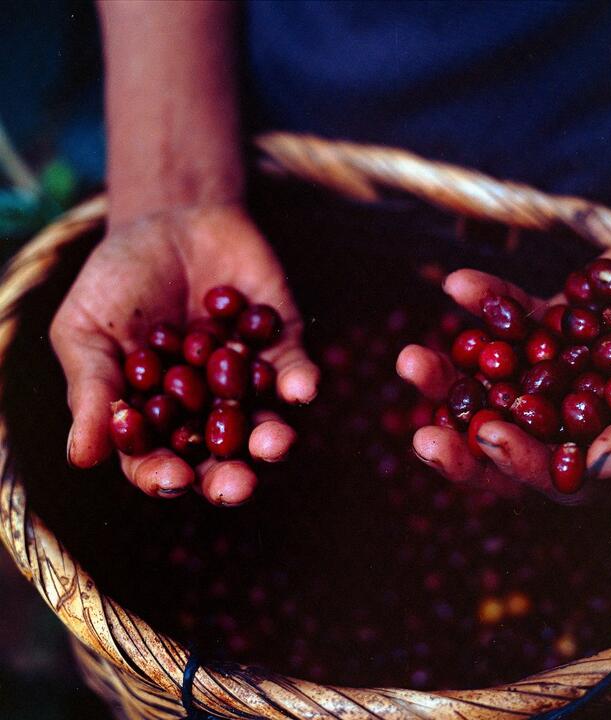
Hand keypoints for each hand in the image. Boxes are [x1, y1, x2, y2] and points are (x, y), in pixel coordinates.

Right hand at [50, 204, 318, 504]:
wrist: (170, 220)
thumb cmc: (118, 280)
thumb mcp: (87, 330)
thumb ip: (92, 390)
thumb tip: (81, 457)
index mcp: (153, 417)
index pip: (156, 460)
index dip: (163, 475)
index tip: (173, 480)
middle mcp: (204, 410)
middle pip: (218, 457)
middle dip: (230, 476)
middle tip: (238, 486)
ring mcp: (246, 381)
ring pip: (264, 423)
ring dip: (272, 438)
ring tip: (275, 443)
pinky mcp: (281, 347)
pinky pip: (294, 372)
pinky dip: (300, 382)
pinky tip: (301, 388)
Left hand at [397, 194, 610, 503]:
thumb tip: (598, 466)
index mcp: (604, 450)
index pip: (551, 475)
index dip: (517, 465)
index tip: (488, 439)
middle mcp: (567, 416)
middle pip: (503, 437)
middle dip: (459, 438)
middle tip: (420, 436)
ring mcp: (549, 368)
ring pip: (488, 381)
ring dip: (445, 375)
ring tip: (411, 360)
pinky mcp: (543, 321)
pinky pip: (506, 312)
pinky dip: (483, 299)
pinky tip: (455, 285)